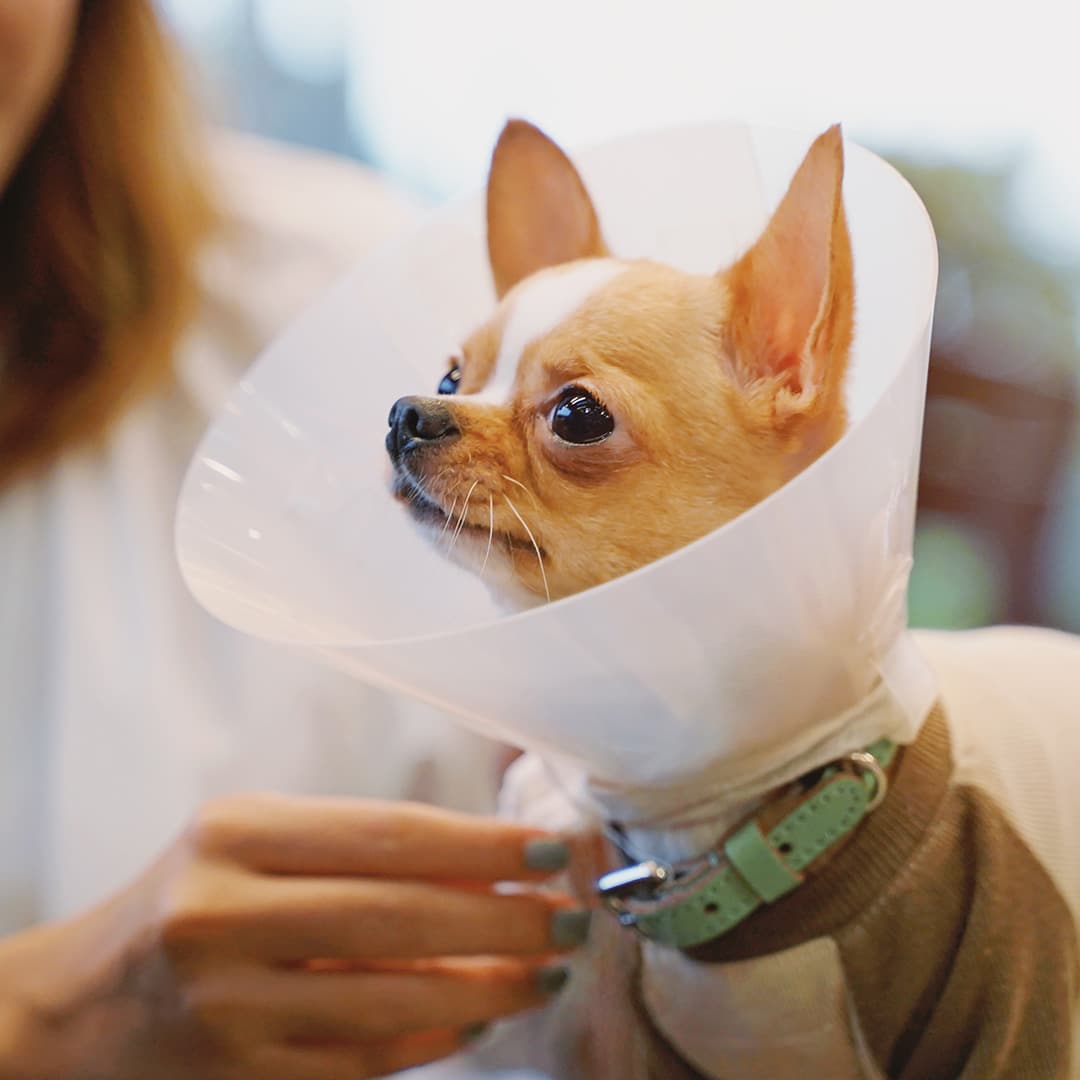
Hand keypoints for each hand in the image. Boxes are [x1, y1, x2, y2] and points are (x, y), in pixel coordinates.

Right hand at [0, 795, 586, 1078]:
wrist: (83, 1005)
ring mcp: (230, 1004)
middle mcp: (225, 913)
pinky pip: (365, 1058)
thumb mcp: (258, 843)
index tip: (550, 850)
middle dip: (504, 917)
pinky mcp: (241, 1074)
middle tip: (568, 916)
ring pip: (393, 998)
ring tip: (545, 969)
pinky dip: (436, 1039)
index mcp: (237, 833)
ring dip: (487, 985)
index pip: (389, 833)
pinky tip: (482, 1018)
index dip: (482, 844)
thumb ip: (360, 847)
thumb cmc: (193, 896)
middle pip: (401, 914)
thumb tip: (492, 857)